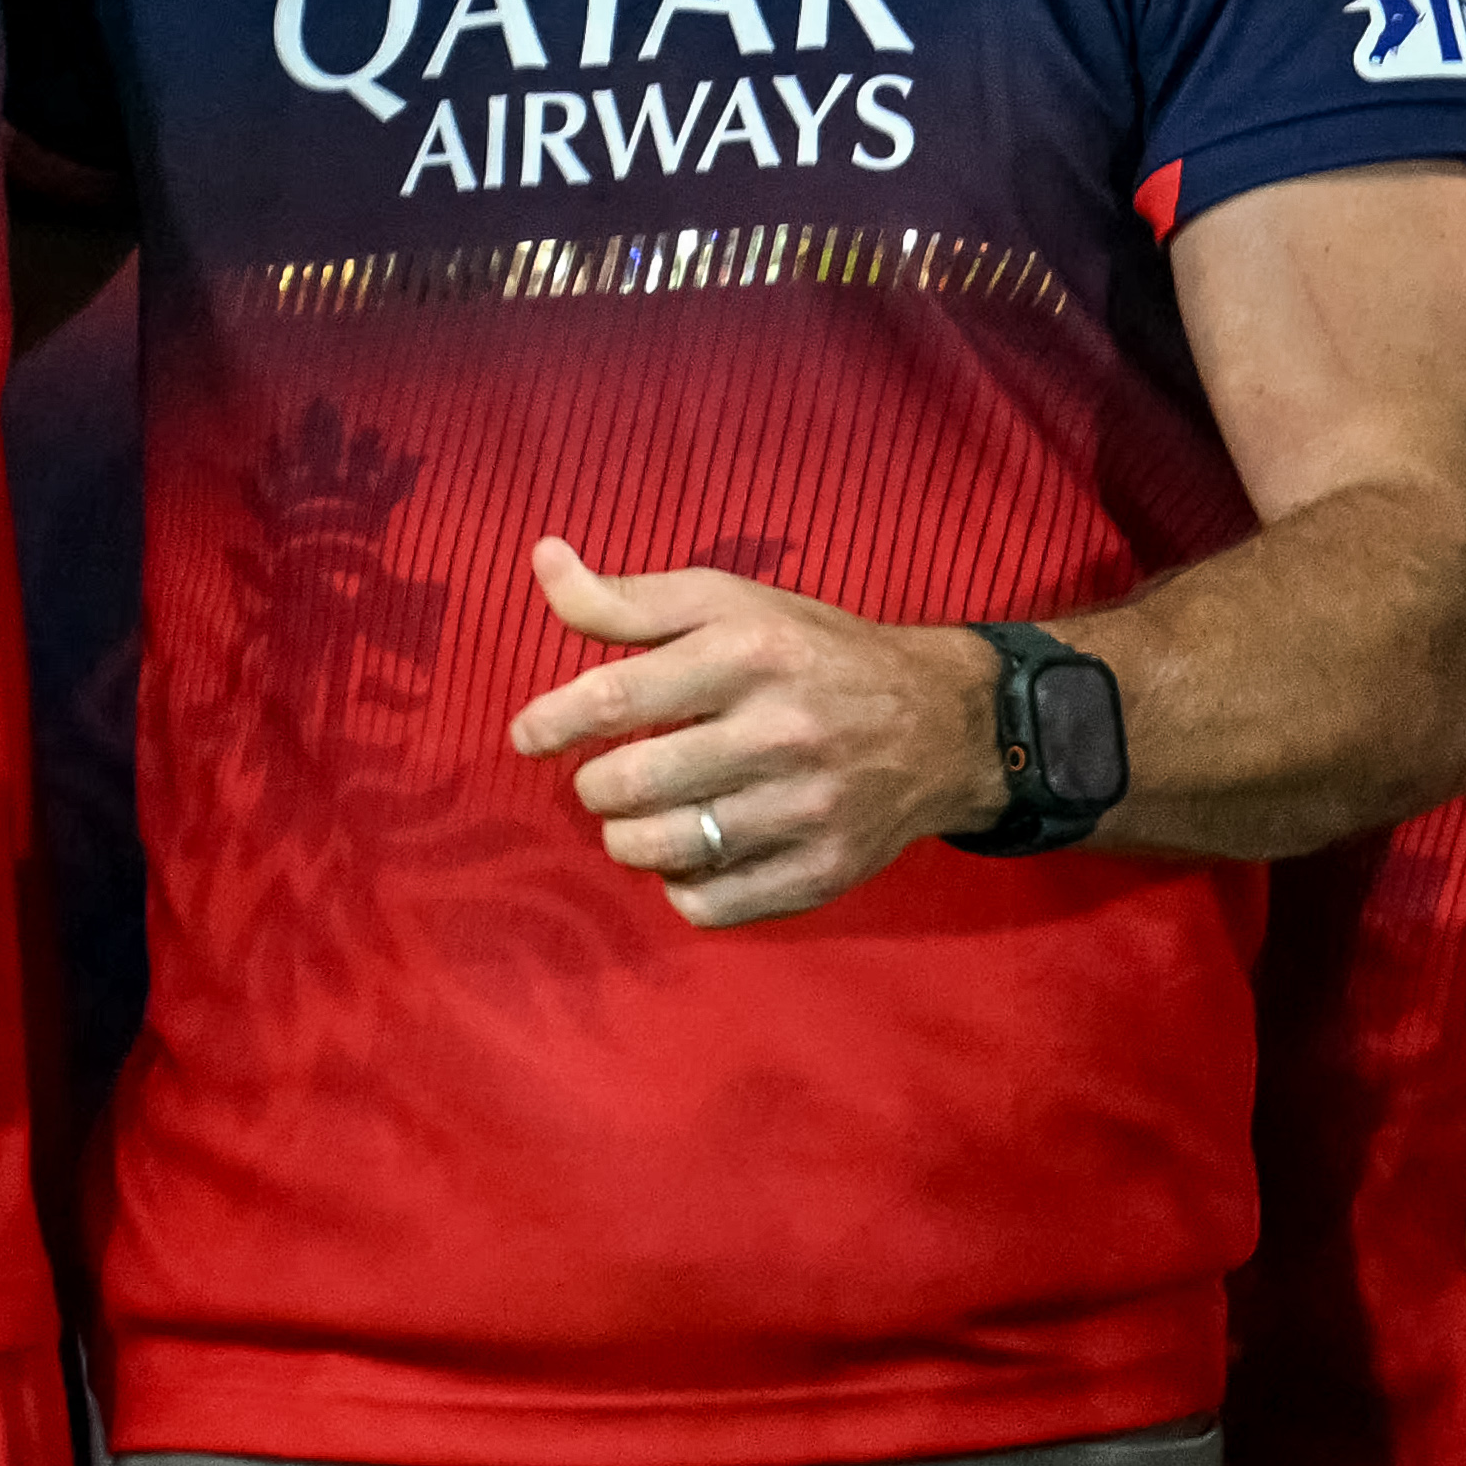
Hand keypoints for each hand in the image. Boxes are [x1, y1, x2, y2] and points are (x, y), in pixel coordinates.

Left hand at [505, 537, 1001, 924]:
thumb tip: (544, 559)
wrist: (938, 723)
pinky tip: (691, 855)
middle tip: (601, 780)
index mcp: (749, 654)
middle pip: (633, 784)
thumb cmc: (809, 652)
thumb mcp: (726, 602)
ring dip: (626, 840)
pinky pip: (712, 906)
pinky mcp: (825, 872)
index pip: (615, 698)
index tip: (527, 736)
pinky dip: (681, 886)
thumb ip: (628, 598)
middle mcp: (781, 732)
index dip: (551, 722)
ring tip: (635, 819)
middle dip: (593, 787)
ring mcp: (808, 810)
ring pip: (665, 851)